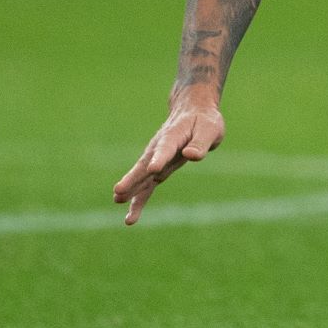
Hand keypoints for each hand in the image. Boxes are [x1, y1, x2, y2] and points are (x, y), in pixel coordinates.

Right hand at [112, 93, 226, 224]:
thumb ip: (200, 143)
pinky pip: (147, 185)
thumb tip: (190, 155)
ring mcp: (156, 159)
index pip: (166, 148)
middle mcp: (159, 148)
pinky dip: (139, 198)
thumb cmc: (204, 121)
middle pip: (144, 165)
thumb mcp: (210, 129)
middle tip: (118, 191)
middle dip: (133, 179)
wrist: (193, 112)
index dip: (160, 158)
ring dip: (131, 191)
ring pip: (142, 177)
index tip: (153, 169)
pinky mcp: (159, 169)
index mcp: (173, 136)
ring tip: (117, 201)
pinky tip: (131, 215)